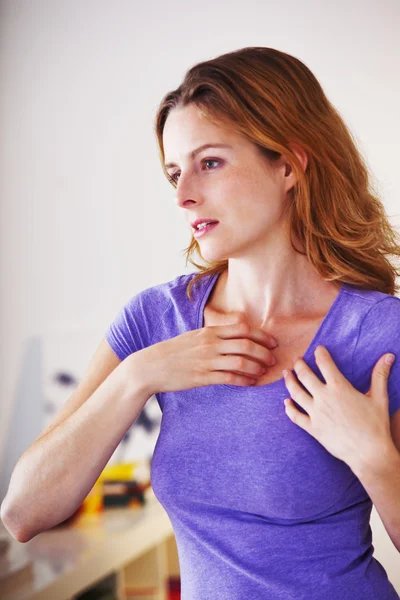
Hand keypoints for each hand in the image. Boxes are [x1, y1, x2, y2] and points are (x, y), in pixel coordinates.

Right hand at [130, 316, 278, 394]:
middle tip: (273, 359)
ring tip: (264, 371)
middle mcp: (210, 344)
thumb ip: (214, 334)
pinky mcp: (202, 377)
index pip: (242, 329)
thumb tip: (235, 332)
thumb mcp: (194, 336)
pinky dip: (244, 380)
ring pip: (241, 361)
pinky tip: (250, 383)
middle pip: (246, 344)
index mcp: (209, 331)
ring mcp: (206, 360)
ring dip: (257, 367)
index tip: (273, 342)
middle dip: (264, 352)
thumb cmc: (173, 352)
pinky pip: (229, 377)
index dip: (261, 335)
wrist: (150, 366)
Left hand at [282, 345, 395, 467]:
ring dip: (289, 381)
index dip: (320, 353)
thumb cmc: (375, 425)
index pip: (324, 363)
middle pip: (304, 375)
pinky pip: (295, 416)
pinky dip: (289, 408)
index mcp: (339, 387)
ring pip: (295, 392)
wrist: (369, 453)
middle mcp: (323, 397)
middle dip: (299, 364)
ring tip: (286, 373)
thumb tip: (389, 355)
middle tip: (296, 359)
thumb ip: (380, 375)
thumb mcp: (379, 398)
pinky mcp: (312, 428)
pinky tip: (286, 402)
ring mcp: (315, 413)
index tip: (318, 349)